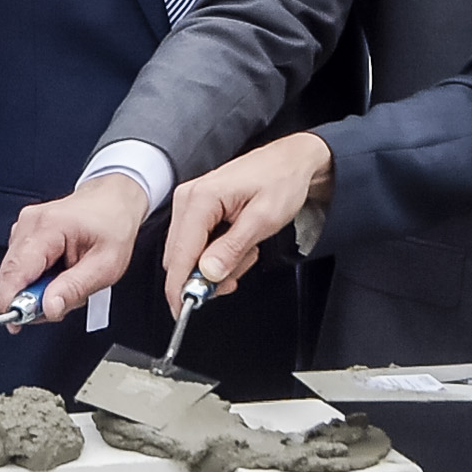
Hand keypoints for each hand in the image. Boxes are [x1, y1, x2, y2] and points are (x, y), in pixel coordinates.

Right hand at [0, 172, 148, 324]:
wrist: (114, 201)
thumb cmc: (113, 226)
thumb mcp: (106, 265)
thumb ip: (75, 288)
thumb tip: (48, 308)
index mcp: (48, 227)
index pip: (15, 271)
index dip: (11, 302)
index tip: (16, 323)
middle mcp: (29, 224)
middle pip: (11, 276)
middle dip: (33, 298)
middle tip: (63, 302)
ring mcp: (24, 228)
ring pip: (16, 275)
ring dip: (38, 289)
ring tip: (68, 281)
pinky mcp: (24, 235)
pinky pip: (22, 268)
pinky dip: (39, 279)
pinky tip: (59, 273)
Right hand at [163, 132, 330, 295]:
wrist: (292, 161)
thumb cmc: (281, 180)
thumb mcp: (263, 220)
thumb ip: (232, 249)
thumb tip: (207, 273)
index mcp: (201, 199)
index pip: (180, 254)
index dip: (180, 286)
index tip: (183, 309)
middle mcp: (189, 199)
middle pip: (180, 257)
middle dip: (205, 275)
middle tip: (235, 274)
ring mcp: (191, 203)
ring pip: (189, 254)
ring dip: (216, 264)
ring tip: (246, 248)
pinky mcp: (198, 209)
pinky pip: (197, 243)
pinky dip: (217, 253)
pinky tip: (239, 242)